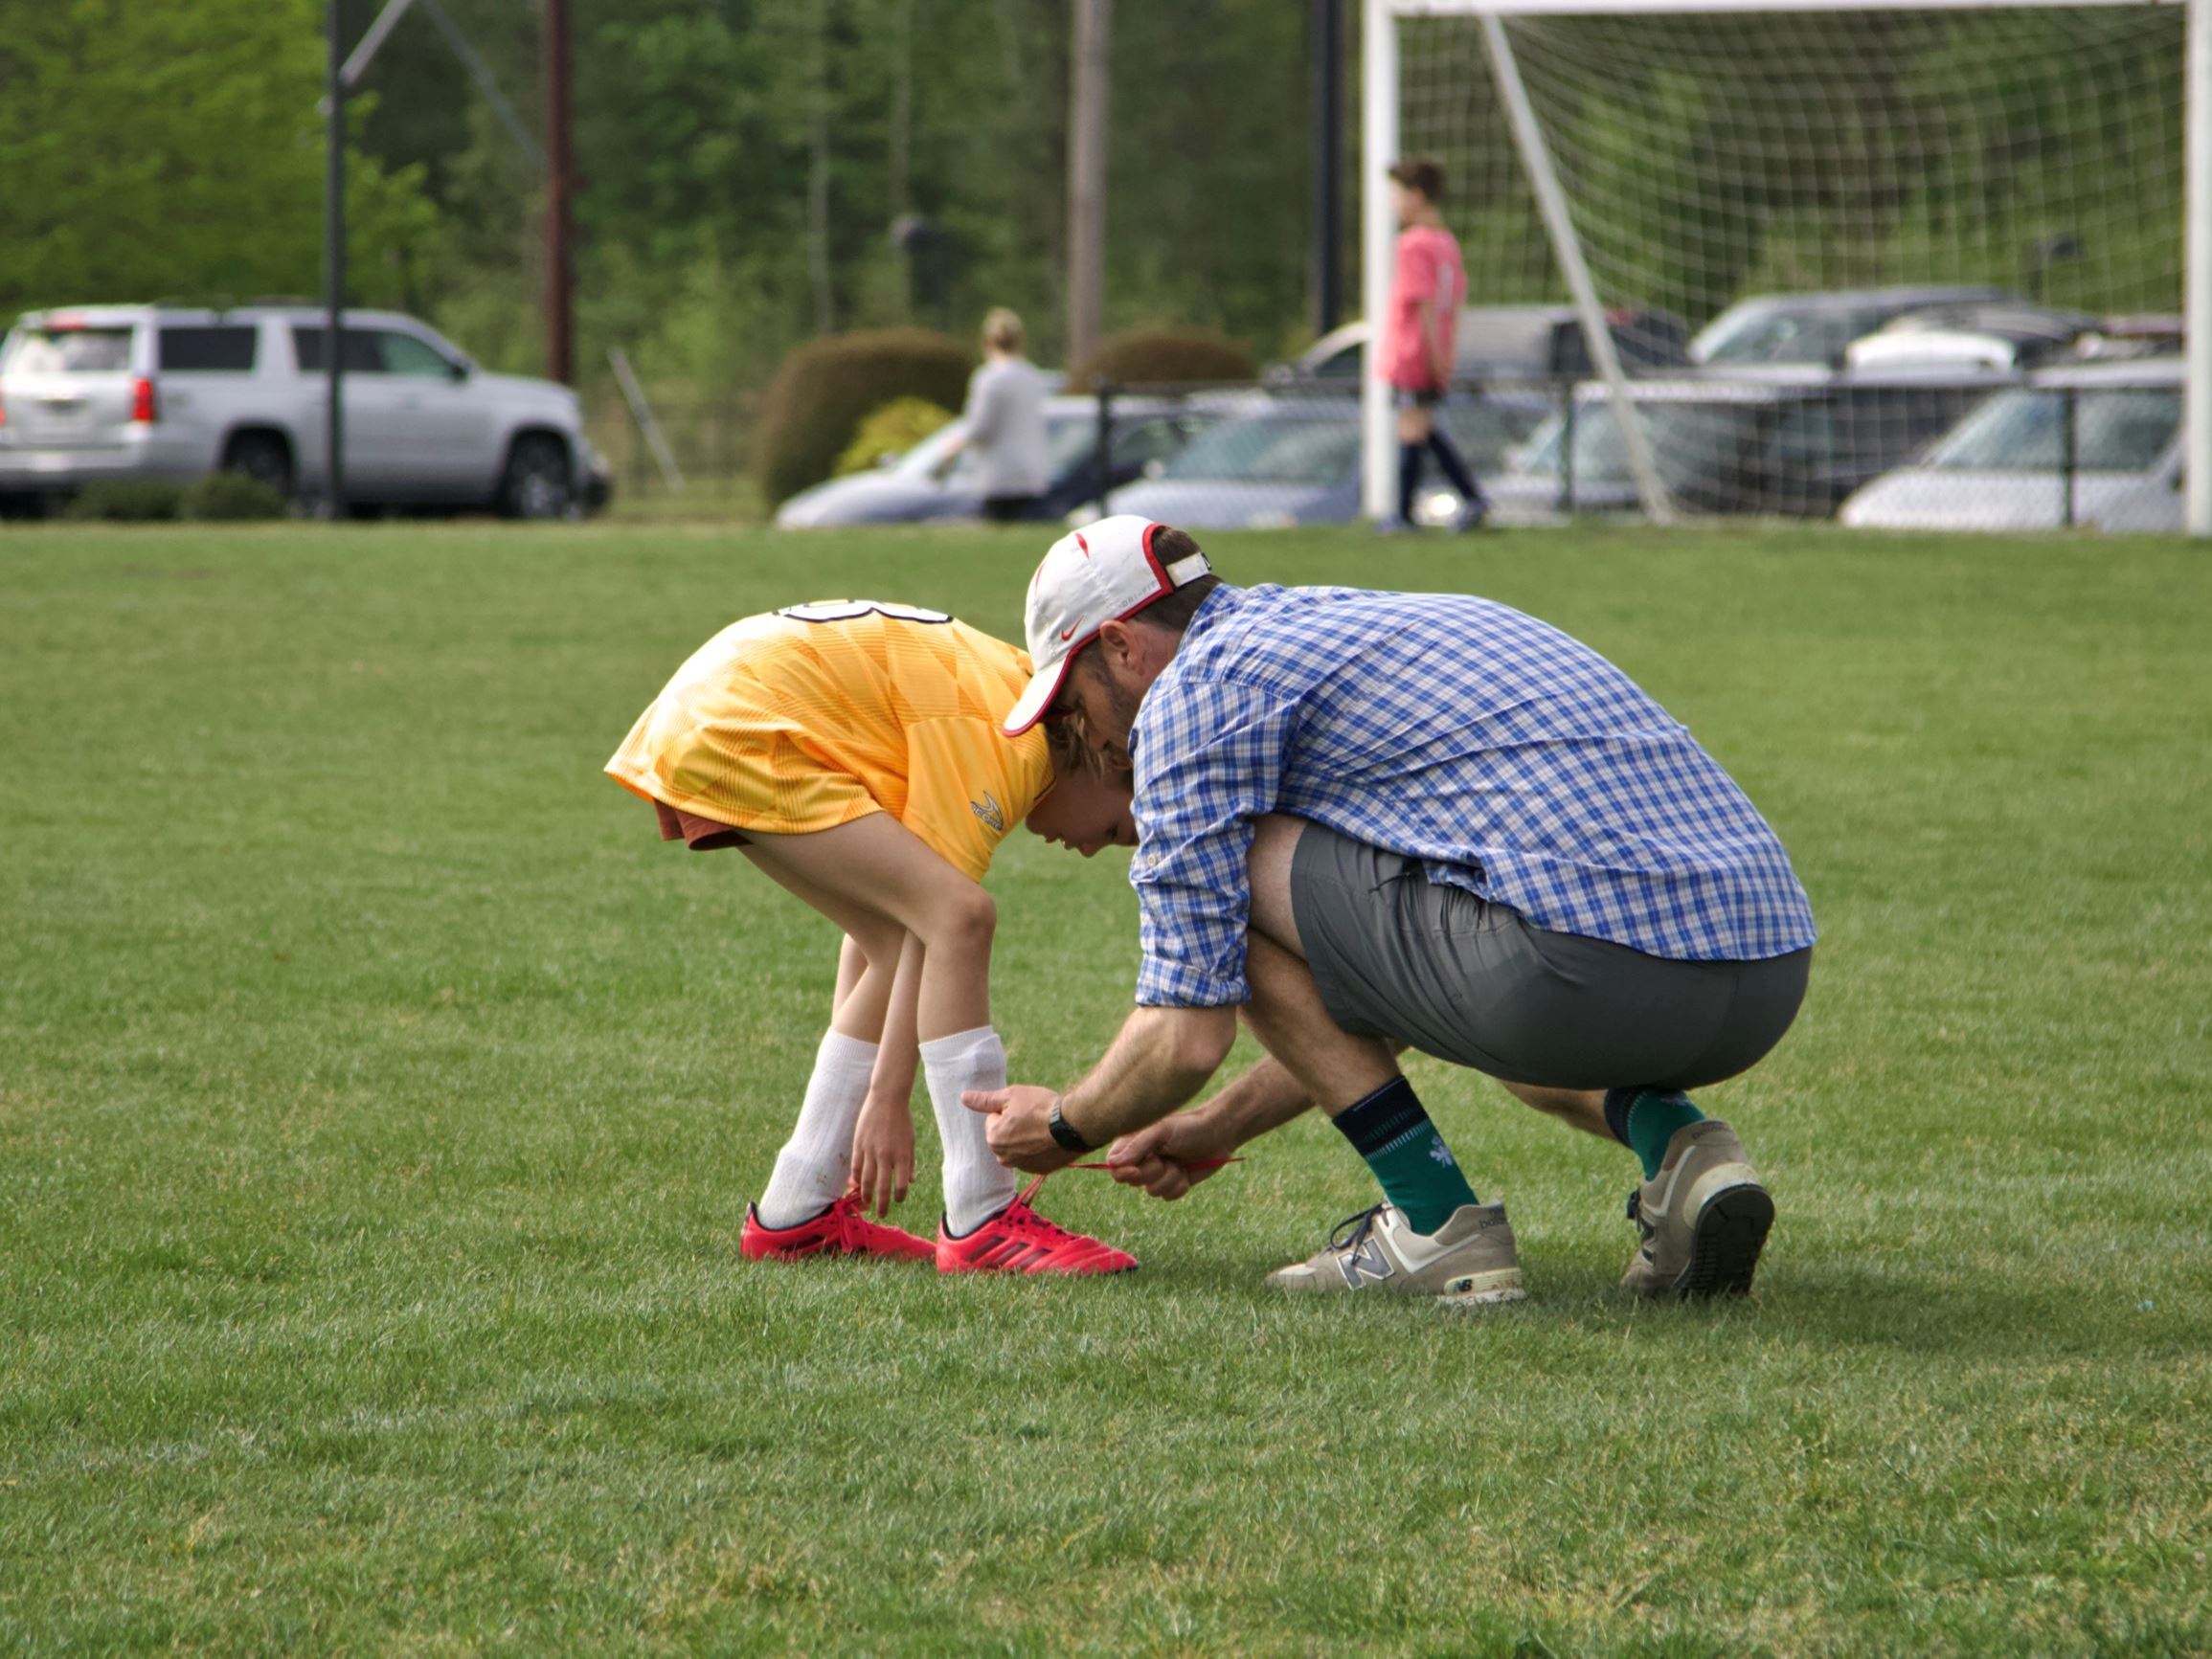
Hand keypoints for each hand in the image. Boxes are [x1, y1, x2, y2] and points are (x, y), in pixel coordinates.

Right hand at [849, 1093, 914, 1217]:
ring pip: (865, 1180)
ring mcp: (870, 1150)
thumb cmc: (902, 1120)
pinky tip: (856, 1184)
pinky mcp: (859, 1144)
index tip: (899, 1199)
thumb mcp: (910, 1141)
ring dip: (866, 1195)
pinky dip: (856, 1178)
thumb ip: (910, 1162)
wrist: (887, 1098)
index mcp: (902, 1156)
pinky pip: (856, 1166)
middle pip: (882, 1188)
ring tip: (866, 1202)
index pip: (901, 1185)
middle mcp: (886, 1156)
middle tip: (882, 1214)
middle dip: (882, 1204)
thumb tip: (911, 1182)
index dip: (900, 1196)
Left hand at [961, 1083, 1074, 1173]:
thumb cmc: (1041, 1108)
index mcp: (993, 1138)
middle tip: (1033, 1117)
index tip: (1024, 1108)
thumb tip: (963, 1097)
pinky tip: (1050, 1139)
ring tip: (1043, 1127)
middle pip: (1004, 1134)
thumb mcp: (1010, 1096)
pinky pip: (1033, 1156)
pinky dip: (1038, 1148)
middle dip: (1014, 1125)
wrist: (1072, 1126)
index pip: (994, 1118)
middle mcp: (1003, 1157)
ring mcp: (1022, 1166)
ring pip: (1018, 1146)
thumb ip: (984, 1100)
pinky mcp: (1039, 1170)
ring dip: (1026, 1137)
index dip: (1009, 1109)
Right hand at [1105, 1110, 1236, 1201]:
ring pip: (1152, 1191)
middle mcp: (1143, 1159)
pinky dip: (1179, 1186)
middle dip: (1152, 1172)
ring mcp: (1159, 1173)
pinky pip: (1168, 1197)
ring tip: (1179, 1162)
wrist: (1220, 1134)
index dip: (1122, 1172)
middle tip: (1165, 1159)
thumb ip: (1137, 1146)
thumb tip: (1112, 1164)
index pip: (1114, 1165)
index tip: (1135, 1169)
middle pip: (1132, 1181)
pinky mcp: (1174, 1183)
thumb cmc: (1189, 1126)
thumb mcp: (1161, 1131)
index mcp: (1134, 1142)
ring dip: (1169, 1178)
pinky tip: (1187, 1172)